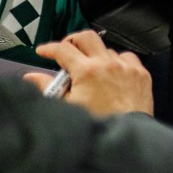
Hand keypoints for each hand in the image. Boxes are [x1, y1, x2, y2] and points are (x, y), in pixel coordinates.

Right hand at [26, 30, 153, 116]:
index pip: (63, 50)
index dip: (50, 48)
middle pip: (86, 37)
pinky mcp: (141, 73)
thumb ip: (48, 87)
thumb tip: (32, 77)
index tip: (44, 52)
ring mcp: (126, 67)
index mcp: (87, 71)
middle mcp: (108, 64)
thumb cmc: (98, 123)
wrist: (127, 135)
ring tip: (90, 71)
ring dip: (96, 55)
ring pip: (107, 49)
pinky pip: (127, 58)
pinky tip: (113, 73)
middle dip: (72, 41)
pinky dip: (118, 61)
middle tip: (66, 51)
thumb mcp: (67, 106)